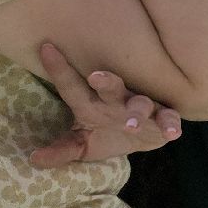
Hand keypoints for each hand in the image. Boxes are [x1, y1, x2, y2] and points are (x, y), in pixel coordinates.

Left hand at [30, 43, 180, 167]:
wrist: (142, 137)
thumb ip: (62, 150)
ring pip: (141, 103)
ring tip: (132, 124)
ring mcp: (142, 108)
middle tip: (96, 77)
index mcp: (91, 103)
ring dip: (137, 110)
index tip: (46, 48)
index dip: (60, 69)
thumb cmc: (107, 133)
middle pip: (111, 87)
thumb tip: (34, 159)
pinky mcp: (162, 120)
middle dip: (105, 81)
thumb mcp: (82, 144)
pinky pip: (168, 119)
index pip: (72, 86)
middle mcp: (116, 100)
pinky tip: (173, 133)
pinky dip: (171, 124)